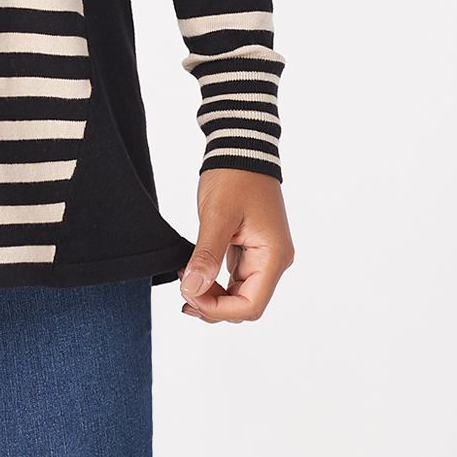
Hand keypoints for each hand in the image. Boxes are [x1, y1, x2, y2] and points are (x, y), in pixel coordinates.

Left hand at [178, 166, 293, 322]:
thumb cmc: (234, 176)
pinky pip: (234, 278)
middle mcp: (274, 261)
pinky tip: (194, 273)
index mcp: (273, 257)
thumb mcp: (217, 216)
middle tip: (182, 290)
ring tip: (185, 281)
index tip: (188, 295)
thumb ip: (206, 255)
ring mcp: (263, 256)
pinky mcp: (251, 249)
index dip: (218, 309)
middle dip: (213, 304)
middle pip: (245, 304)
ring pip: (239, 294)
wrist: (241, 148)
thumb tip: (193, 289)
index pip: (250, 306)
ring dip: (212, 295)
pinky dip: (214, 281)